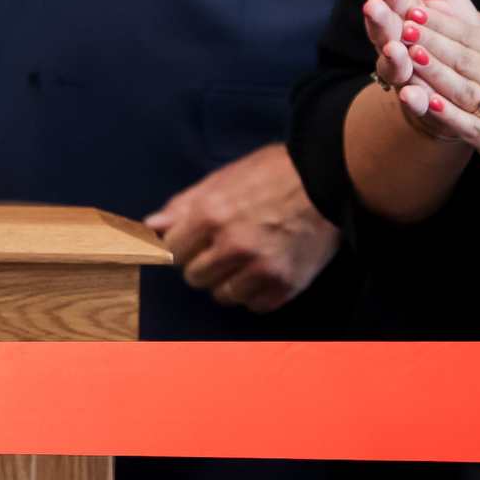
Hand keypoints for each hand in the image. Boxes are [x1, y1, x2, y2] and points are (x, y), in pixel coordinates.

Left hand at [143, 143, 339, 311]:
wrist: (327, 180)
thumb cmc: (272, 174)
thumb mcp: (221, 180)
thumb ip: (182, 206)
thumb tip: (152, 226)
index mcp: (209, 217)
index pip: (172, 252)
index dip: (182, 246)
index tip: (194, 242)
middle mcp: (232, 247)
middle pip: (194, 276)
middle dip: (203, 263)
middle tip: (223, 248)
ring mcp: (260, 269)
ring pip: (222, 295)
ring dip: (228, 281)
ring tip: (245, 260)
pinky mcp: (286, 285)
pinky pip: (254, 305)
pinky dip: (256, 292)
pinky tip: (263, 271)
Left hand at [365, 0, 479, 202]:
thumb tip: (476, 18)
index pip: (475, 37)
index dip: (443, 23)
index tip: (414, 6)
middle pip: (466, 57)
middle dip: (431, 39)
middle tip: (399, 21)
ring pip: (465, 88)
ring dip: (436, 71)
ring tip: (407, 54)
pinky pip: (472, 127)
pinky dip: (449, 116)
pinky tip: (426, 104)